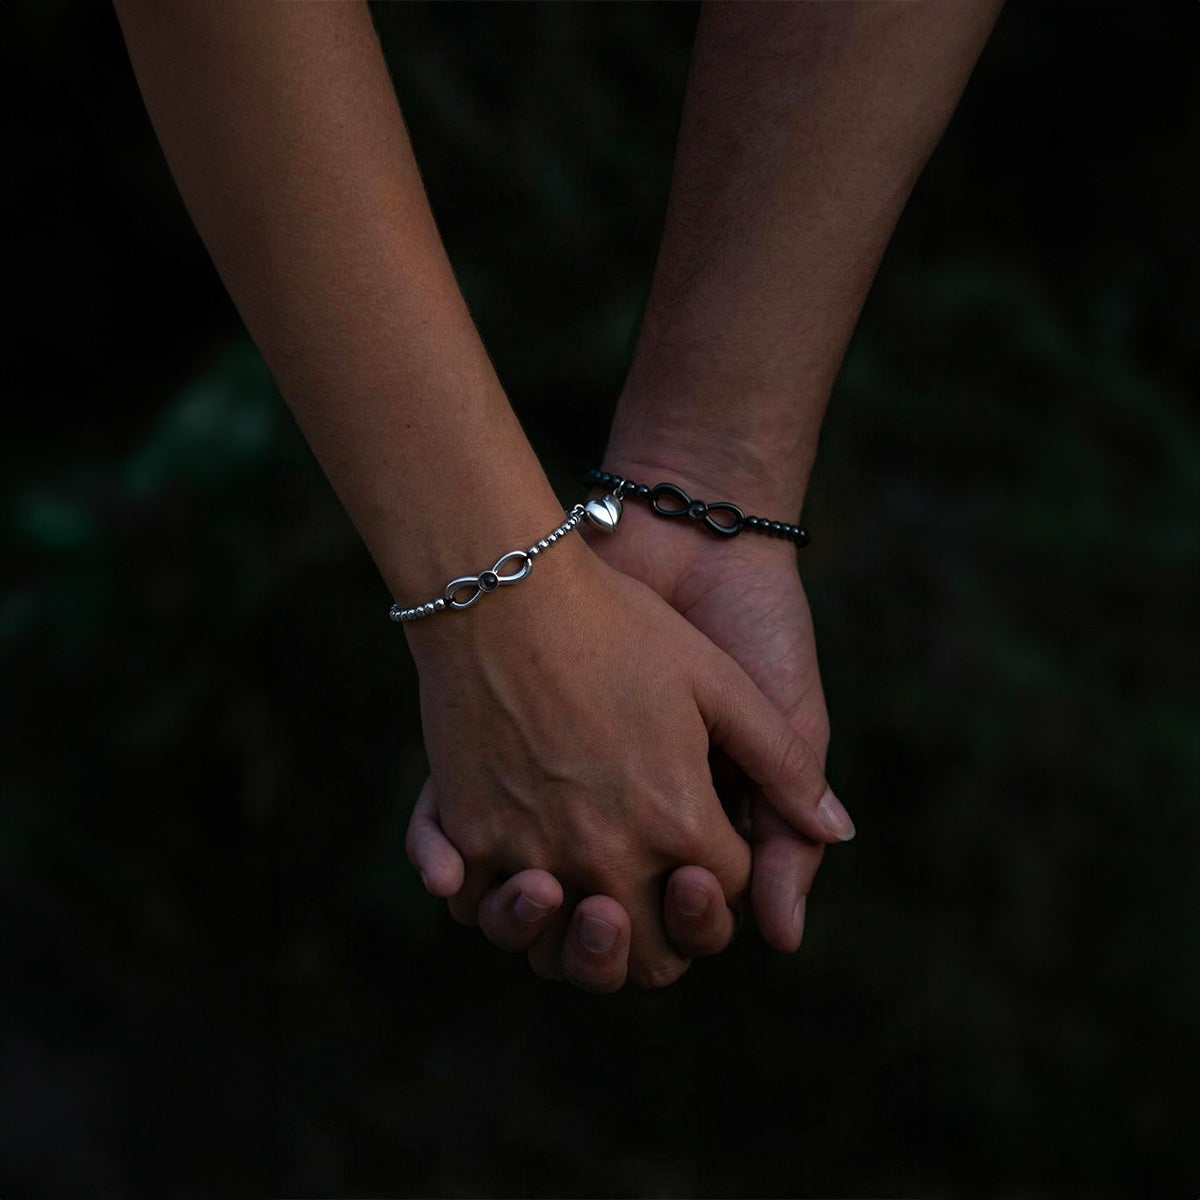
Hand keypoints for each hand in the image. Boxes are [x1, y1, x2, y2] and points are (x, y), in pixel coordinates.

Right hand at [404, 534, 846, 987]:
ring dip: (580, 946)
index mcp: (679, 819)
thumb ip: (784, 764)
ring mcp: (531, 851)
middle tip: (656, 894)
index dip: (725, 875)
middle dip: (665, 936)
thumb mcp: (720, 682)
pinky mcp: (467, 835)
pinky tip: (511, 875)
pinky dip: (498, 906)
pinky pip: (479, 909)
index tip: (706, 833)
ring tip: (582, 899)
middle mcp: (607, 855)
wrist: (508, 585)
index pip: (724, 895)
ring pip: (560, 952)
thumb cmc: (620, 623)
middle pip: (650, 954)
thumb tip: (839, 831)